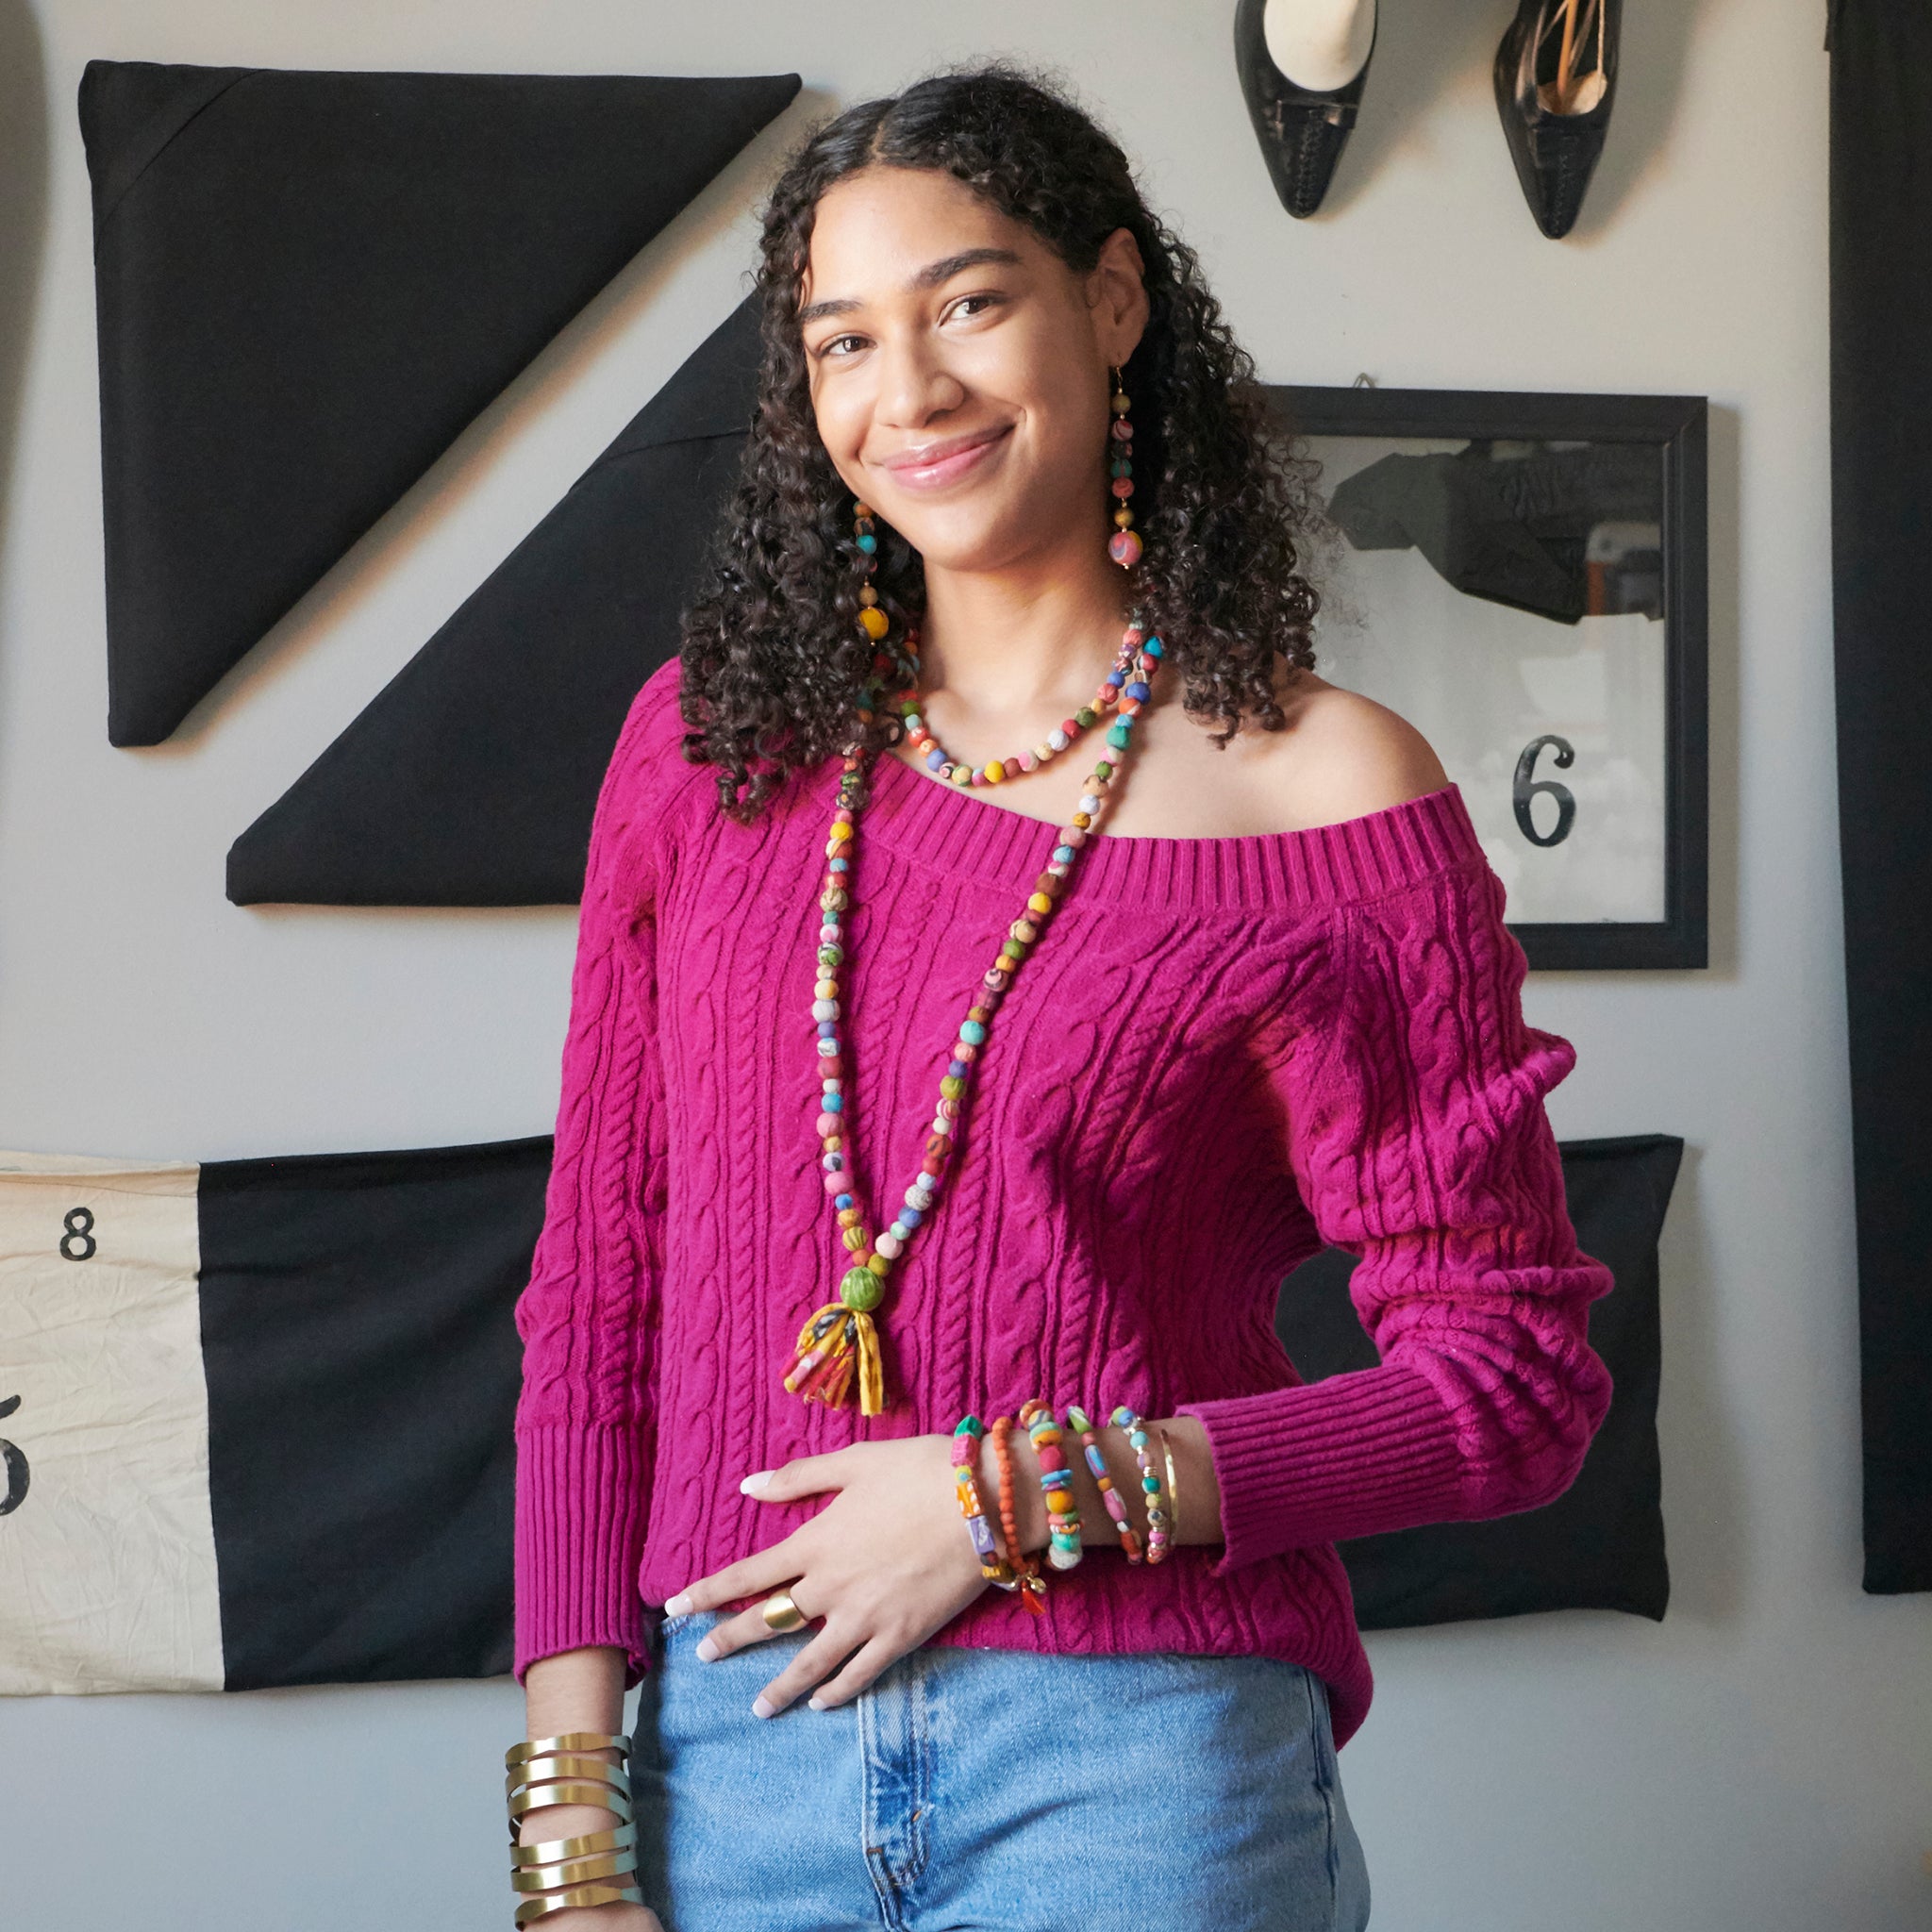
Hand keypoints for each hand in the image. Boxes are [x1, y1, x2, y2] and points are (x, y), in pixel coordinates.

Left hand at [661, 1433, 990, 1716]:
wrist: (982, 1501)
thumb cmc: (919, 1471)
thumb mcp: (854, 1462)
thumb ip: (798, 1478)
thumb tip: (747, 1486)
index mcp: (815, 1542)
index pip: (748, 1575)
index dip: (708, 1593)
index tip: (674, 1607)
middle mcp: (831, 1586)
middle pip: (770, 1621)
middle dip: (732, 1641)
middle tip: (705, 1658)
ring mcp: (865, 1617)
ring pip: (810, 1661)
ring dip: (780, 1686)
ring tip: (757, 1708)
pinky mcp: (901, 1636)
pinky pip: (860, 1673)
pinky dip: (837, 1691)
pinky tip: (821, 1702)